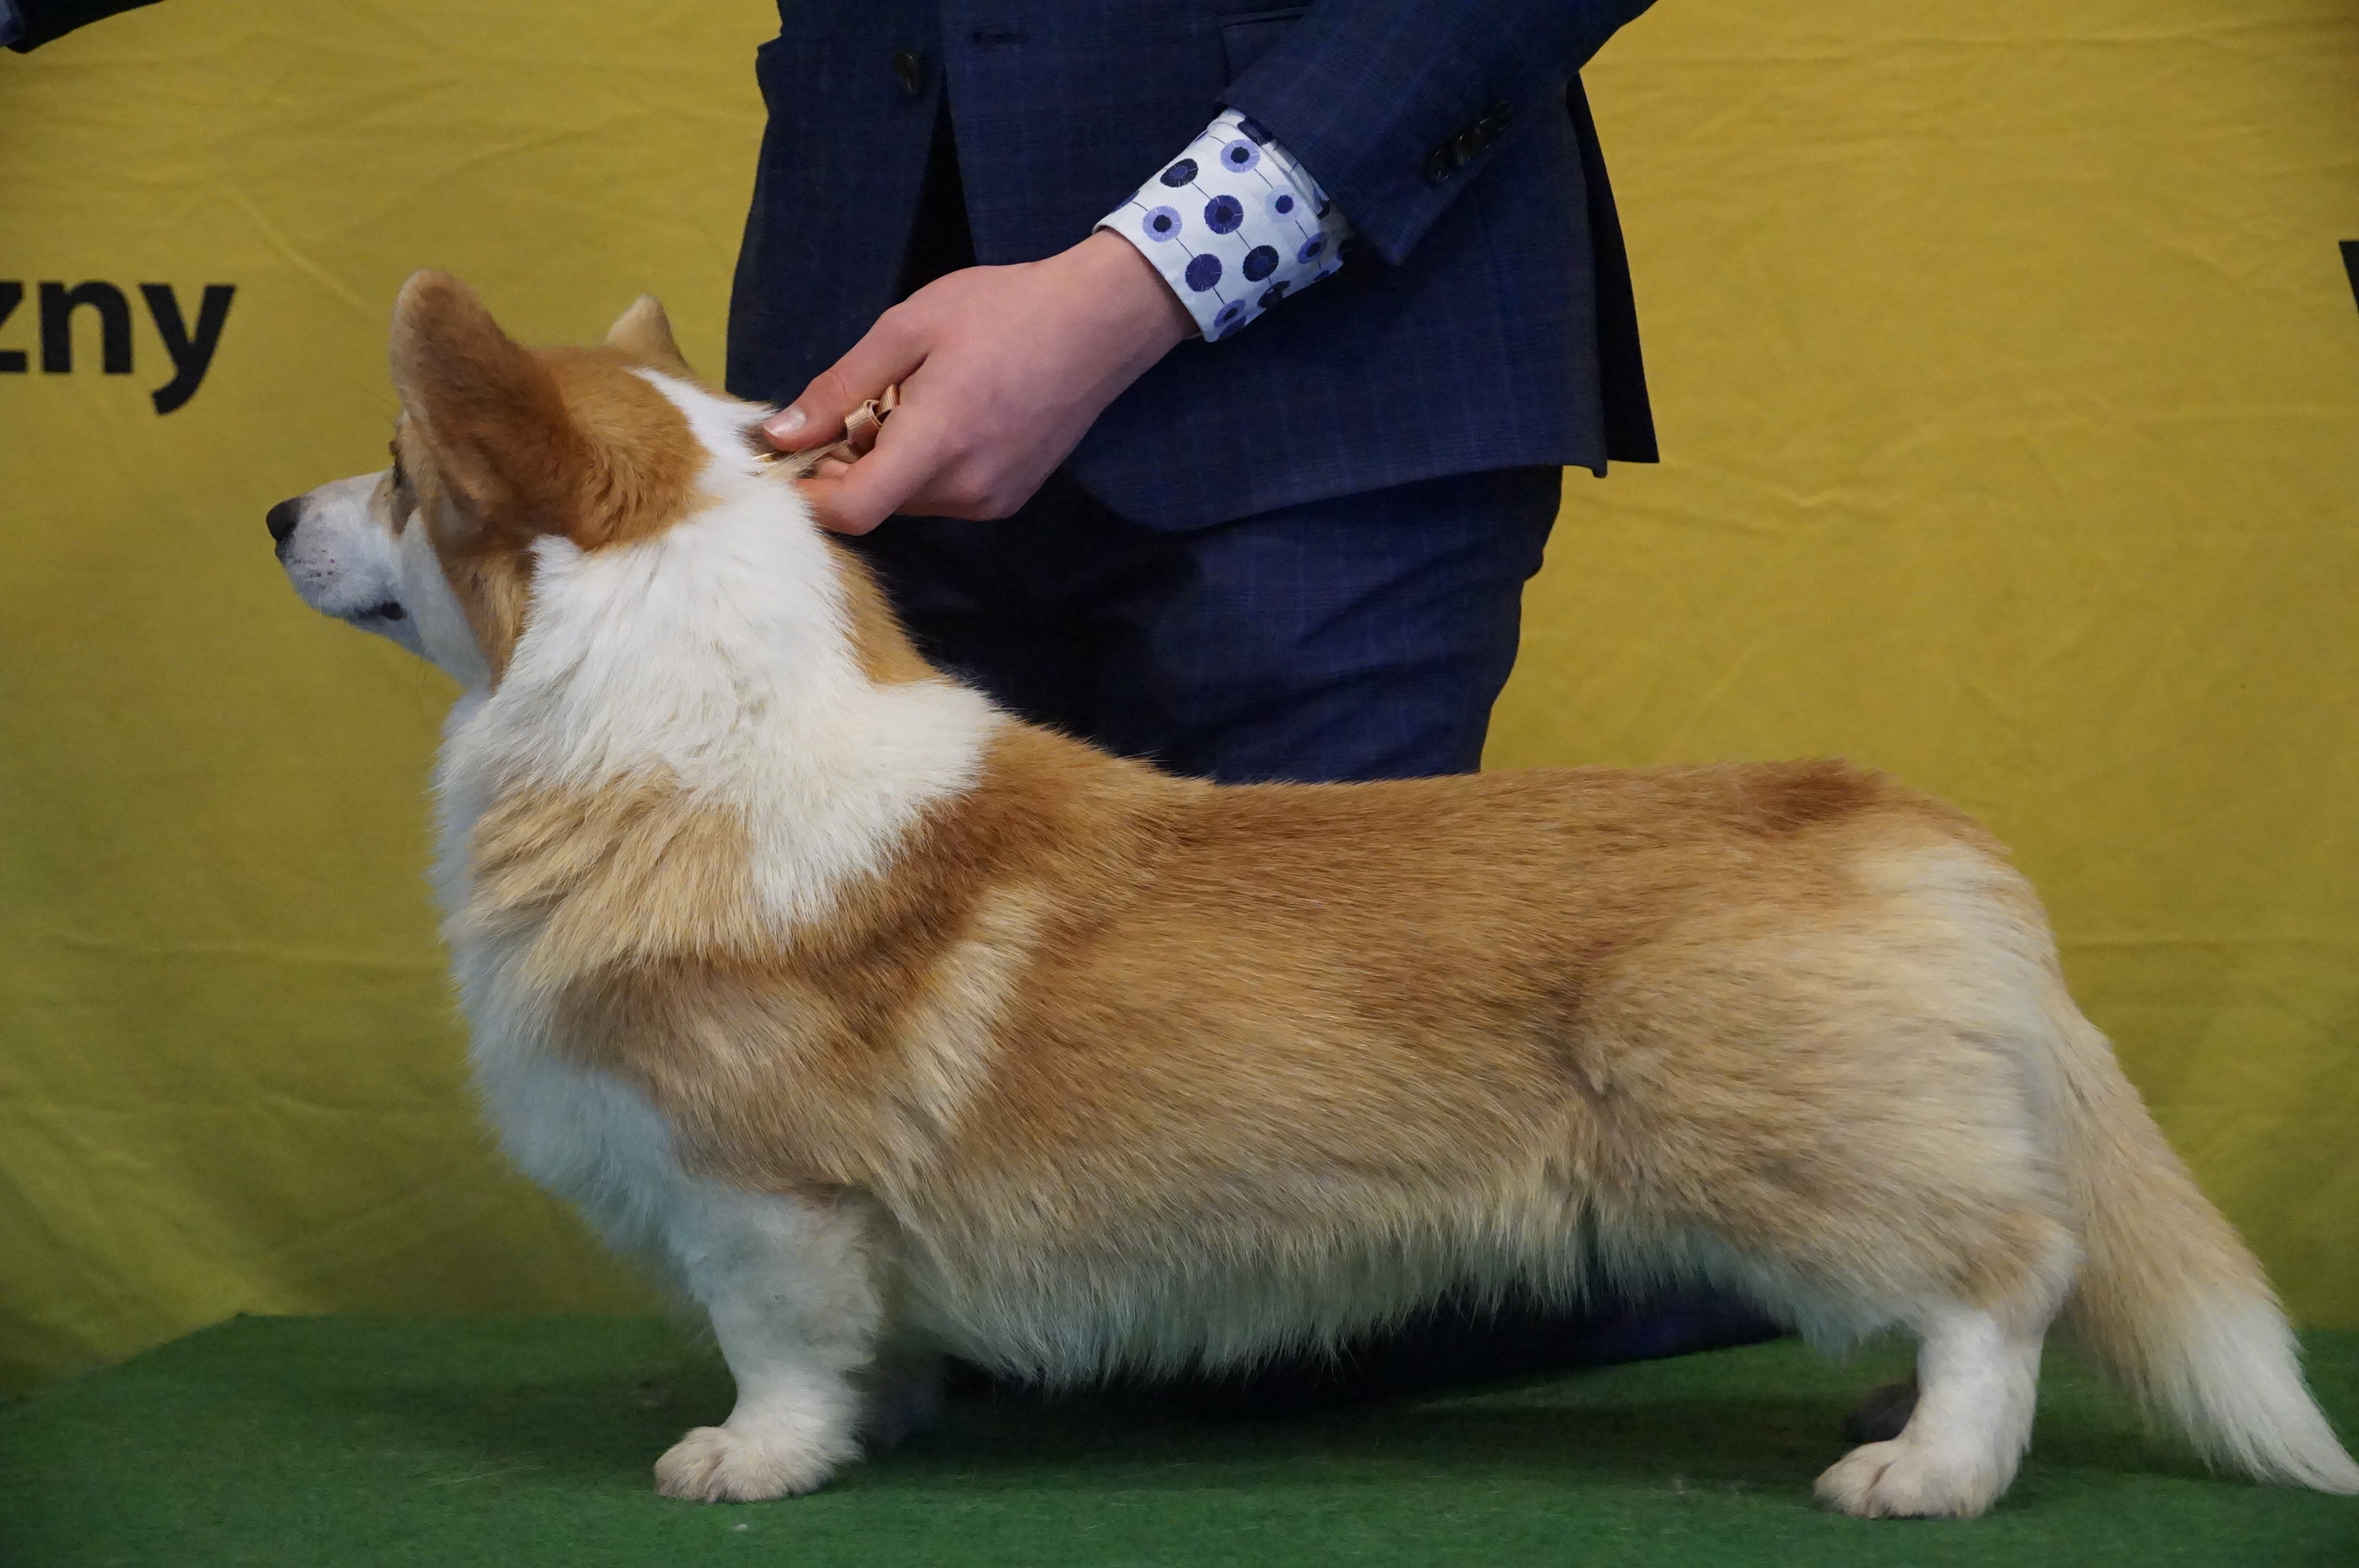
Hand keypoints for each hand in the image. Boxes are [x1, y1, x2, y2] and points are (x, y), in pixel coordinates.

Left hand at [763, 230, 1193, 534]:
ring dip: (888, 462)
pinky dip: (924, 466)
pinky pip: (942, 496)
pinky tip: (949, 414)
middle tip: (864, 399)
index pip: (852, 511)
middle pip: (874, 502)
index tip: (793, 457)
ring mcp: (992, 500)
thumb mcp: (906, 330)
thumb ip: (838, 389)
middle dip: (848, 462)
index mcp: (937, 443)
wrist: (1099, 322)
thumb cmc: (1002, 310)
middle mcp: (965, 489)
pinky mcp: (1008, 499)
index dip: (809, 495)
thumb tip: (778, 435)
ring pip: (906, 500)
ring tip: (915, 399)